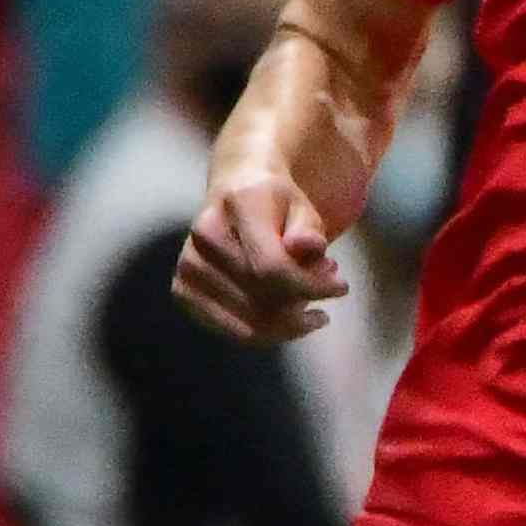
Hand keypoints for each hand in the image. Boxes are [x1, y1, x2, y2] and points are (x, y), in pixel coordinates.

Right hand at [178, 165, 349, 341]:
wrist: (235, 192)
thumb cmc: (277, 204)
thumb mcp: (303, 207)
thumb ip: (308, 229)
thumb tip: (306, 247)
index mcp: (236, 206)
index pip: (272, 267)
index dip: (311, 286)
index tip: (341, 287)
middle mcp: (204, 235)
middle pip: (262, 297)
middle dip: (305, 300)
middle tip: (327, 285)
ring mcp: (189, 265)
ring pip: (248, 322)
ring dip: (289, 321)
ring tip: (309, 298)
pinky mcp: (183, 289)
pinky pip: (232, 330)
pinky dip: (268, 332)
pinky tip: (288, 316)